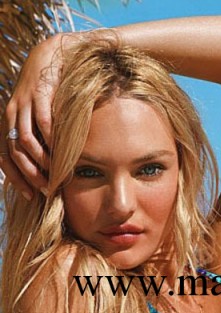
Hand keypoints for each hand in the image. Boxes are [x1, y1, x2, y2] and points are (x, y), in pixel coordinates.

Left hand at [0, 33, 74, 198]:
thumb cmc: (53, 92)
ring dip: (42, 161)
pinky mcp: (40, 93)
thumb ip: (43, 139)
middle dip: (31, 175)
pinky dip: (52, 140)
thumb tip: (52, 169)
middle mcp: (12, 113)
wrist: (54, 55)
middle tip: (48, 190)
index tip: (31, 196)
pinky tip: (63, 151)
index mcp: (10, 122)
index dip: (16, 179)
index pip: (5, 157)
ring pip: (27, 140)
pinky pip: (43, 121)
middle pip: (15, 152)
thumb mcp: (43, 117)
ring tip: (58, 174)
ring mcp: (24, 103)